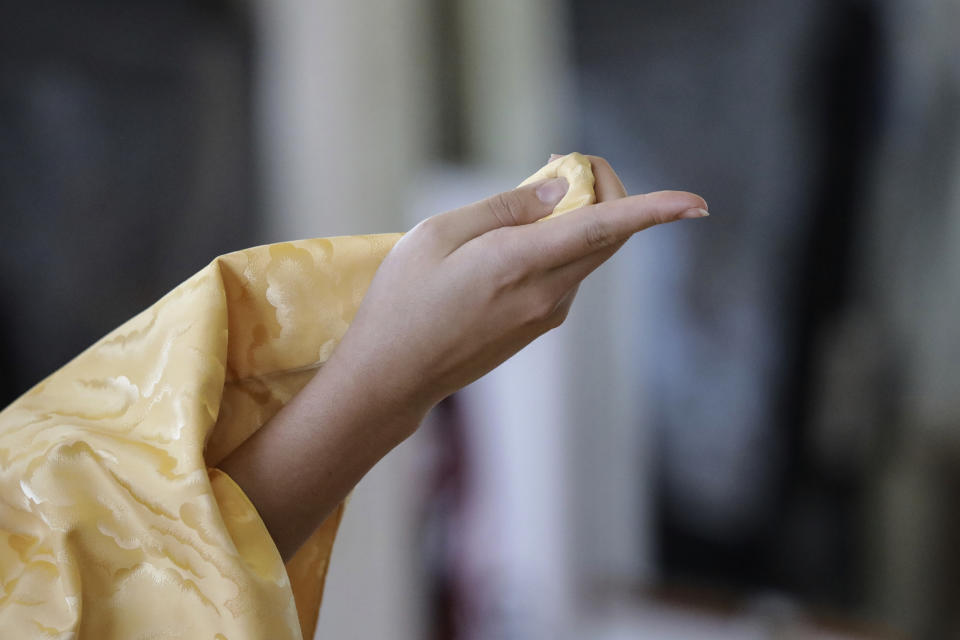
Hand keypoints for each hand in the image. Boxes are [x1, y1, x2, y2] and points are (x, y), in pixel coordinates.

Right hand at [220, 156, 706, 559]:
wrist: (393, 376)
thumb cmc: (404, 300)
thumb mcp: (440, 234)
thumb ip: (506, 207)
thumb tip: (562, 192)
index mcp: (522, 264)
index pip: (605, 228)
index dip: (655, 211)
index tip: (697, 204)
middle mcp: (548, 294)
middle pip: (606, 236)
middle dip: (605, 191)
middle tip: (564, 162)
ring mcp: (546, 316)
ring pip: (586, 255)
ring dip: (579, 218)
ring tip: (533, 195)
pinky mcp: (537, 328)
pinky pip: (566, 275)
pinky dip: (561, 246)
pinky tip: (520, 238)